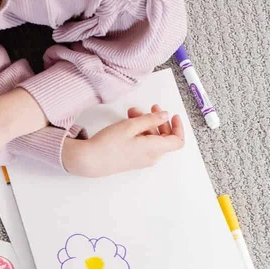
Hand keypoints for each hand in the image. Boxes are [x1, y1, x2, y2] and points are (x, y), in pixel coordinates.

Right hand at [62, 105, 184, 177]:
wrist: (91, 160)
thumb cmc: (109, 144)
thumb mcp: (132, 125)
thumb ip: (151, 119)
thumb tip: (165, 116)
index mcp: (154, 149)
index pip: (177, 141)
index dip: (178, 127)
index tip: (173, 115)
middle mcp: (152, 157)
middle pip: (165, 137)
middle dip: (159, 120)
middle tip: (152, 107)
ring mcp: (143, 159)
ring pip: (153, 138)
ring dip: (146, 123)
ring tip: (132, 112)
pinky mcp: (134, 159)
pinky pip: (144, 143)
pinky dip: (140, 131)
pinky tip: (128, 122)